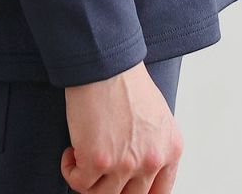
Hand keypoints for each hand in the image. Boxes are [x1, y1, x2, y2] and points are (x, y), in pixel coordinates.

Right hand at [60, 60, 182, 192]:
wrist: (104, 61)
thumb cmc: (124, 79)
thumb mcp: (155, 115)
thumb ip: (153, 145)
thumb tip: (137, 166)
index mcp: (170, 150)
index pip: (159, 193)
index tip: (122, 189)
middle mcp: (152, 161)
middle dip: (110, 187)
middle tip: (97, 172)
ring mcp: (125, 164)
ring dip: (88, 180)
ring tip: (81, 157)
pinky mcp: (97, 160)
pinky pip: (79, 183)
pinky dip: (70, 171)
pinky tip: (71, 153)